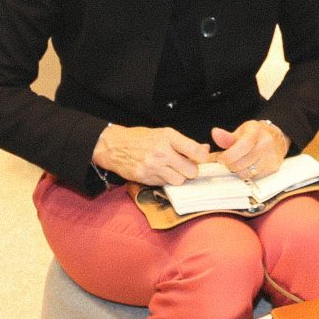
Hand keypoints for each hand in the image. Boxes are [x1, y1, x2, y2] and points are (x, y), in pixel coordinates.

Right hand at [93, 124, 210, 185]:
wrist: (114, 146)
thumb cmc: (140, 138)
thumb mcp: (163, 133)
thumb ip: (185, 143)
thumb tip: (205, 149)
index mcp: (168, 137)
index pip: (195, 151)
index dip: (202, 157)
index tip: (201, 158)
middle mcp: (161, 152)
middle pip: (191, 171)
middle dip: (191, 170)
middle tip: (185, 166)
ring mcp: (153, 166)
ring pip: (179, 181)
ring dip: (179, 177)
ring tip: (171, 169)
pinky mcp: (145, 178)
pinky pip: (165, 184)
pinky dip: (166, 180)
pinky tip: (160, 172)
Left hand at [209, 119, 287, 182]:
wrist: (276, 139)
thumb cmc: (256, 135)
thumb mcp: (241, 132)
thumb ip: (226, 137)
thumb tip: (215, 133)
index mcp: (255, 131)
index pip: (242, 146)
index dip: (228, 155)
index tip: (222, 158)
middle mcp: (266, 143)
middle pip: (240, 163)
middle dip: (230, 164)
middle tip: (230, 160)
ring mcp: (271, 157)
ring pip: (245, 173)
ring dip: (238, 170)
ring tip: (240, 162)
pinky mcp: (273, 168)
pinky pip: (253, 177)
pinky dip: (247, 174)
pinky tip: (248, 166)